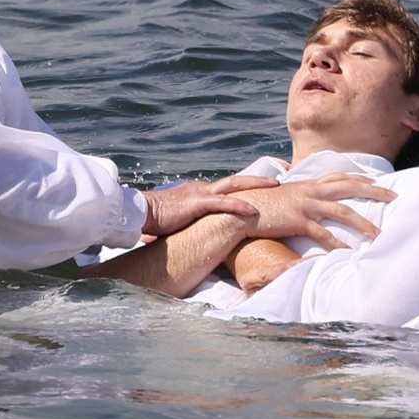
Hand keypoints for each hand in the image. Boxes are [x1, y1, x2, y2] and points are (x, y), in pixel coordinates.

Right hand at [138, 177, 265, 240]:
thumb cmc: (156, 221)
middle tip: (277, 181)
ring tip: (275, 187)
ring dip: (255, 185)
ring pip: (234, 185)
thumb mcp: (180, 221)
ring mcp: (200, 194)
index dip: (245, 188)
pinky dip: (240, 206)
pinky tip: (254, 210)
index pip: (226, 188)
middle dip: (257, 180)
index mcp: (198, 193)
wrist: (141, 213)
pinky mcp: (197, 203)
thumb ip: (192, 225)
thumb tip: (197, 238)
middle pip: (235, 181)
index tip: (261, 190)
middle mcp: (202, 189)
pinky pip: (223, 203)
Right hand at [231, 169, 391, 253]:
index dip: (360, 179)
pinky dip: (337, 242)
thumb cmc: (262, 206)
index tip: (377, 182)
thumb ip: (300, 197)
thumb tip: (309, 203)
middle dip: (373, 191)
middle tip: (394, 196)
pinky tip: (348, 251)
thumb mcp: (284, 196)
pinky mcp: (298, 221)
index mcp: (307, 184)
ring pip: (341, 211)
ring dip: (362, 223)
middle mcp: (310, 190)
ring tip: (378, 234)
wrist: (241, 211)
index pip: (340, 176)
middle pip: (348, 187)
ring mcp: (304, 205)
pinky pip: (322, 233)